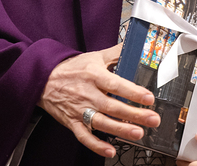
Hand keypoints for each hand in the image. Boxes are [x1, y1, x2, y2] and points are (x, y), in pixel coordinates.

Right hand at [38, 44, 160, 158]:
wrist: (44, 79)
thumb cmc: (73, 69)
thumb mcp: (95, 56)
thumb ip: (117, 53)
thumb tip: (136, 46)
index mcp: (94, 76)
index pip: (116, 84)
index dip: (133, 92)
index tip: (148, 98)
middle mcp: (88, 94)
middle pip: (113, 106)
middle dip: (134, 114)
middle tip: (152, 119)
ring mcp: (80, 110)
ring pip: (102, 122)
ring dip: (120, 130)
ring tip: (138, 134)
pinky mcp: (72, 122)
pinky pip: (84, 136)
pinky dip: (96, 145)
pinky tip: (110, 151)